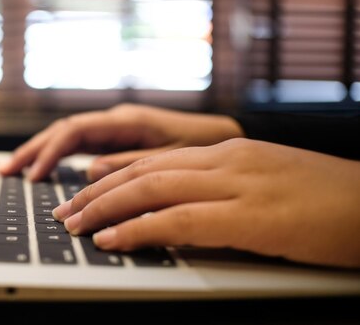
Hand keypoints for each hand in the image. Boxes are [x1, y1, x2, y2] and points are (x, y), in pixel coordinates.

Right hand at [0, 103, 243, 181]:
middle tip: (6, 171)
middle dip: (33, 150)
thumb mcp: (173, 158)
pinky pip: (80, 144)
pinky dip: (58, 156)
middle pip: (64, 131)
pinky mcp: (118, 138)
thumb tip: (88, 170)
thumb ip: (130, 163)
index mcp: (128, 120)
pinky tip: (45, 168)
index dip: (50, 152)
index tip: (34, 176)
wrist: (225, 137)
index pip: (76, 132)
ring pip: (68, 136)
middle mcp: (117, 119)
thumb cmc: (205, 146)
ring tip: (14, 170)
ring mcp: (116, 128)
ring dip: (40, 152)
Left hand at [53, 138, 359, 268]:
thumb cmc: (327, 200)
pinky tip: (113, 241)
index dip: (113, 175)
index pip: (155, 158)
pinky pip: (179, 220)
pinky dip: (139, 230)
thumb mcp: (267, 183)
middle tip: (65, 212)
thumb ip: (224, 188)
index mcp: (228, 151)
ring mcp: (237, 183)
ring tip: (75, 226)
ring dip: (105, 209)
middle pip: (143, 171)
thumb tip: (184, 207)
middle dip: (97, 193)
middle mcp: (226, 160)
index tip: (83, 190)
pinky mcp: (250, 216)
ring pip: (151, 189)